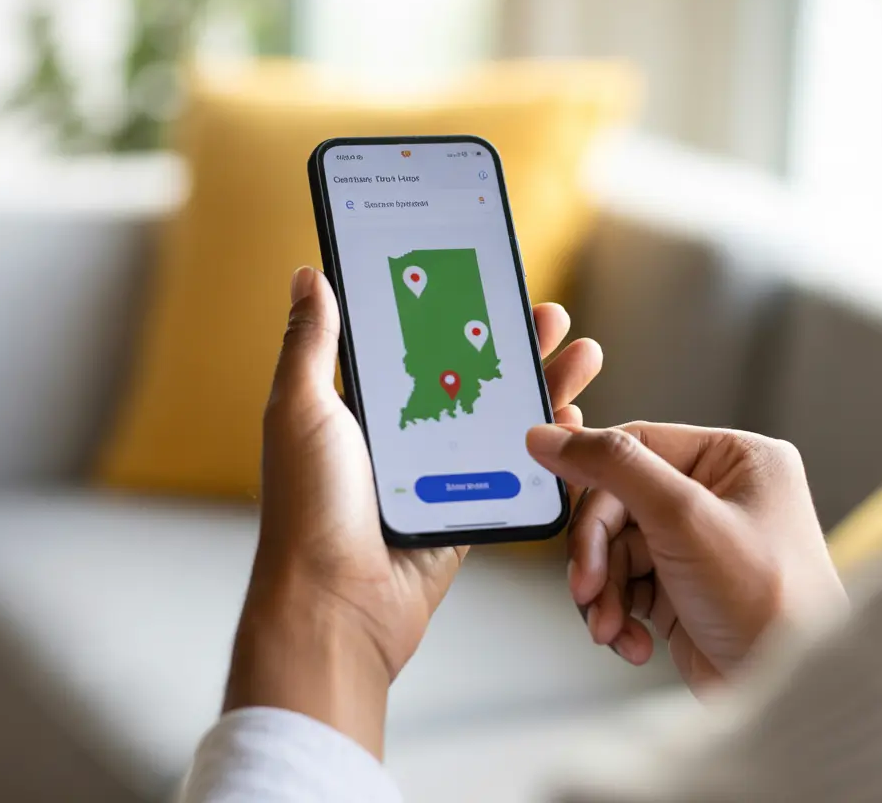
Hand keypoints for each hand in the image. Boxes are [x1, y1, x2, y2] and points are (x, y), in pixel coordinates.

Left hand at [224, 266, 602, 756]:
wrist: (337, 605)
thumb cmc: (309, 508)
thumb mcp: (301, 409)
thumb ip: (312, 342)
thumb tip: (309, 276)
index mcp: (358, 405)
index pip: (416, 344)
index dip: (453, 312)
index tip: (487, 282)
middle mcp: (400, 435)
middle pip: (469, 374)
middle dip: (512, 343)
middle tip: (550, 315)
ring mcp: (436, 473)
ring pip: (499, 417)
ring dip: (541, 384)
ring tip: (580, 354)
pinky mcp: (465, 508)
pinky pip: (513, 468)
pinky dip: (545, 442)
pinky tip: (572, 415)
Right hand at [526, 424, 844, 688]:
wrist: (786, 693)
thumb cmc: (771, 607)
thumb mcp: (683, 517)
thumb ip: (614, 468)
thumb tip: (551, 437)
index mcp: (738, 460)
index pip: (640, 444)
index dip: (591, 470)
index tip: (549, 483)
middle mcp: (721, 497)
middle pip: (620, 502)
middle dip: (599, 553)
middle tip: (589, 585)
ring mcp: (700, 546)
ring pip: (617, 550)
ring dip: (606, 592)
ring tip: (611, 625)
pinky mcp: (684, 590)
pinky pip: (627, 587)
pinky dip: (620, 615)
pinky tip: (632, 639)